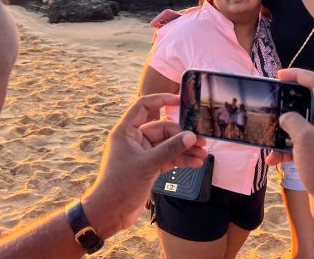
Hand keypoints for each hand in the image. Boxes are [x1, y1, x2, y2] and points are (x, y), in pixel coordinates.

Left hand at [81, 93, 206, 237]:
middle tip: (202, 140)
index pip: (144, 106)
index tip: (181, 100)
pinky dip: (180, 160)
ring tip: (203, 153)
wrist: (110, 213)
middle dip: (182, 135)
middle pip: (163, 129)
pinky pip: (168, 158)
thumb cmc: (120, 186)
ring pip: (167, 145)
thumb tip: (191, 136)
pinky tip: (195, 163)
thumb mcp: (148, 165)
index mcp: (126, 131)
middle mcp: (134, 140)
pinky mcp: (149, 167)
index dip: (161, 100)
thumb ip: (170, 149)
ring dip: (185, 149)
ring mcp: (142, 154)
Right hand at [266, 69, 313, 207]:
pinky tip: (274, 160)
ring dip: (285, 132)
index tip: (280, 74)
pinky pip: (303, 144)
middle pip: (310, 104)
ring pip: (304, 126)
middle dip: (289, 106)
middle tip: (273, 101)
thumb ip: (292, 120)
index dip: (299, 75)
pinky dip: (289, 149)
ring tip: (269, 137)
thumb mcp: (304, 139)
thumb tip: (286, 118)